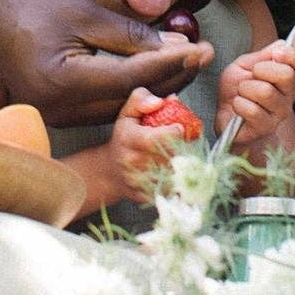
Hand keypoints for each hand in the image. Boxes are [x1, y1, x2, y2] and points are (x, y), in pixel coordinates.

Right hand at [0, 0, 210, 128]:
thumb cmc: (32, 4)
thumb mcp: (83, 12)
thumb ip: (129, 36)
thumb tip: (174, 50)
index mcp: (62, 83)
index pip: (132, 78)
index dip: (172, 65)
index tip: (205, 50)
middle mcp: (59, 110)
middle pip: (130, 99)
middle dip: (171, 78)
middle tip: (204, 54)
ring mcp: (56, 116)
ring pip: (120, 107)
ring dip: (155, 86)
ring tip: (187, 61)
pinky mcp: (57, 113)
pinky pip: (103, 106)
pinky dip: (131, 90)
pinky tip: (154, 72)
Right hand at [107, 89, 181, 204]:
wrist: (111, 172)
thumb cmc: (123, 138)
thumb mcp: (127, 114)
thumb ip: (141, 99)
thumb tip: (162, 101)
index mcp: (128, 139)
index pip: (157, 138)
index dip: (174, 132)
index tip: (180, 128)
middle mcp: (132, 162)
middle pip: (169, 155)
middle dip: (181, 148)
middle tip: (184, 142)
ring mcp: (139, 181)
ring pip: (173, 173)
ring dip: (182, 164)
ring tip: (180, 156)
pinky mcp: (146, 196)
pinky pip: (171, 188)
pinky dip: (178, 181)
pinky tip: (175, 172)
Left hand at [216, 41, 294, 147]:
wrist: (225, 114)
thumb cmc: (238, 88)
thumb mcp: (247, 64)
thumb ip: (265, 54)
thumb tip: (283, 45)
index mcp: (287, 76)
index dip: (293, 56)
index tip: (276, 54)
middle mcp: (289, 95)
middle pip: (286, 75)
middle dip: (260, 70)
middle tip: (250, 76)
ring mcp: (280, 113)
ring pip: (266, 92)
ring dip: (245, 89)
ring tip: (241, 94)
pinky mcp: (267, 128)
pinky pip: (253, 110)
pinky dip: (239, 105)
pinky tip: (238, 107)